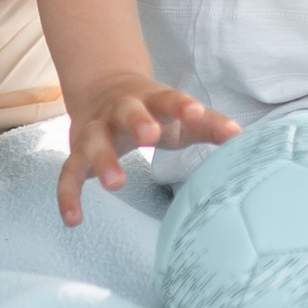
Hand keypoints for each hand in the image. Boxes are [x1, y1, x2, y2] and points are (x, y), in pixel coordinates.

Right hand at [57, 78, 238, 224]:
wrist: (103, 87)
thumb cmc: (152, 109)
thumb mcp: (179, 114)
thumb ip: (208, 124)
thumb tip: (240, 136)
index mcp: (149, 99)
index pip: (166, 98)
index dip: (180, 105)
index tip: (195, 112)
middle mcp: (119, 110)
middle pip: (126, 111)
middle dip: (138, 121)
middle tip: (150, 137)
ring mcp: (95, 129)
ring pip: (93, 140)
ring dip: (103, 159)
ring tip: (116, 184)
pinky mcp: (77, 151)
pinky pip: (69, 173)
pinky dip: (67, 195)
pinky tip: (73, 220)